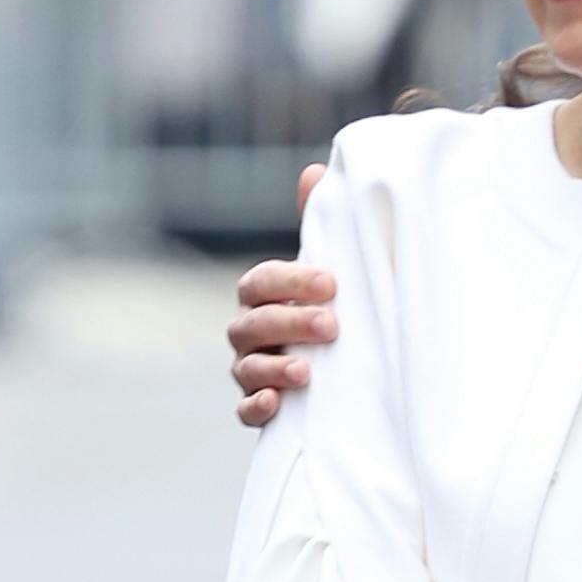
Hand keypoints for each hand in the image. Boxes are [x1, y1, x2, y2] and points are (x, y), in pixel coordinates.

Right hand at [228, 171, 334, 423]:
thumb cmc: (327, 307)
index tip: (332, 283)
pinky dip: (256, 408)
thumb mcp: (327, 269)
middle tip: (332, 326)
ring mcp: (248, 369)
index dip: (291, 280)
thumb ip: (319, 226)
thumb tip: (315, 170)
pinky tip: (276, 404)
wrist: (337, 369)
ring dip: (274, 367)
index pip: (260, 281)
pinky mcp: (256, 407)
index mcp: (262, 295)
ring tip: (306, 371)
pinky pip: (244, 411)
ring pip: (246, 367)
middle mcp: (248, 331)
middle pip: (254, 324)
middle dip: (290, 323)